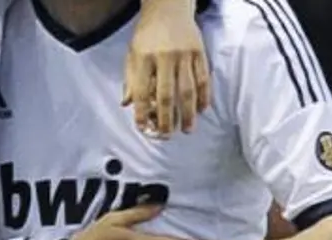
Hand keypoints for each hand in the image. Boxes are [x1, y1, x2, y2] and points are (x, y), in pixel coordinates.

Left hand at [122, 0, 209, 135]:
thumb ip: (130, 78)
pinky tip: (202, 109)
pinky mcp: (199, 52)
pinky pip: (203, 78)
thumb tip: (126, 104)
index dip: (141, 112)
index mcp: (143, 57)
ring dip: (188, 113)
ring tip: (187, 129)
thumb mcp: (133, 52)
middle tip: (167, 135)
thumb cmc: (148, 32)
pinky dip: (204, 96)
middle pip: (167, 95)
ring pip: (188, 90)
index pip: (141, 91)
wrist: (168, 6)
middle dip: (167, 119)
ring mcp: (184, 55)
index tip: (143, 128)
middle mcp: (164, 57)